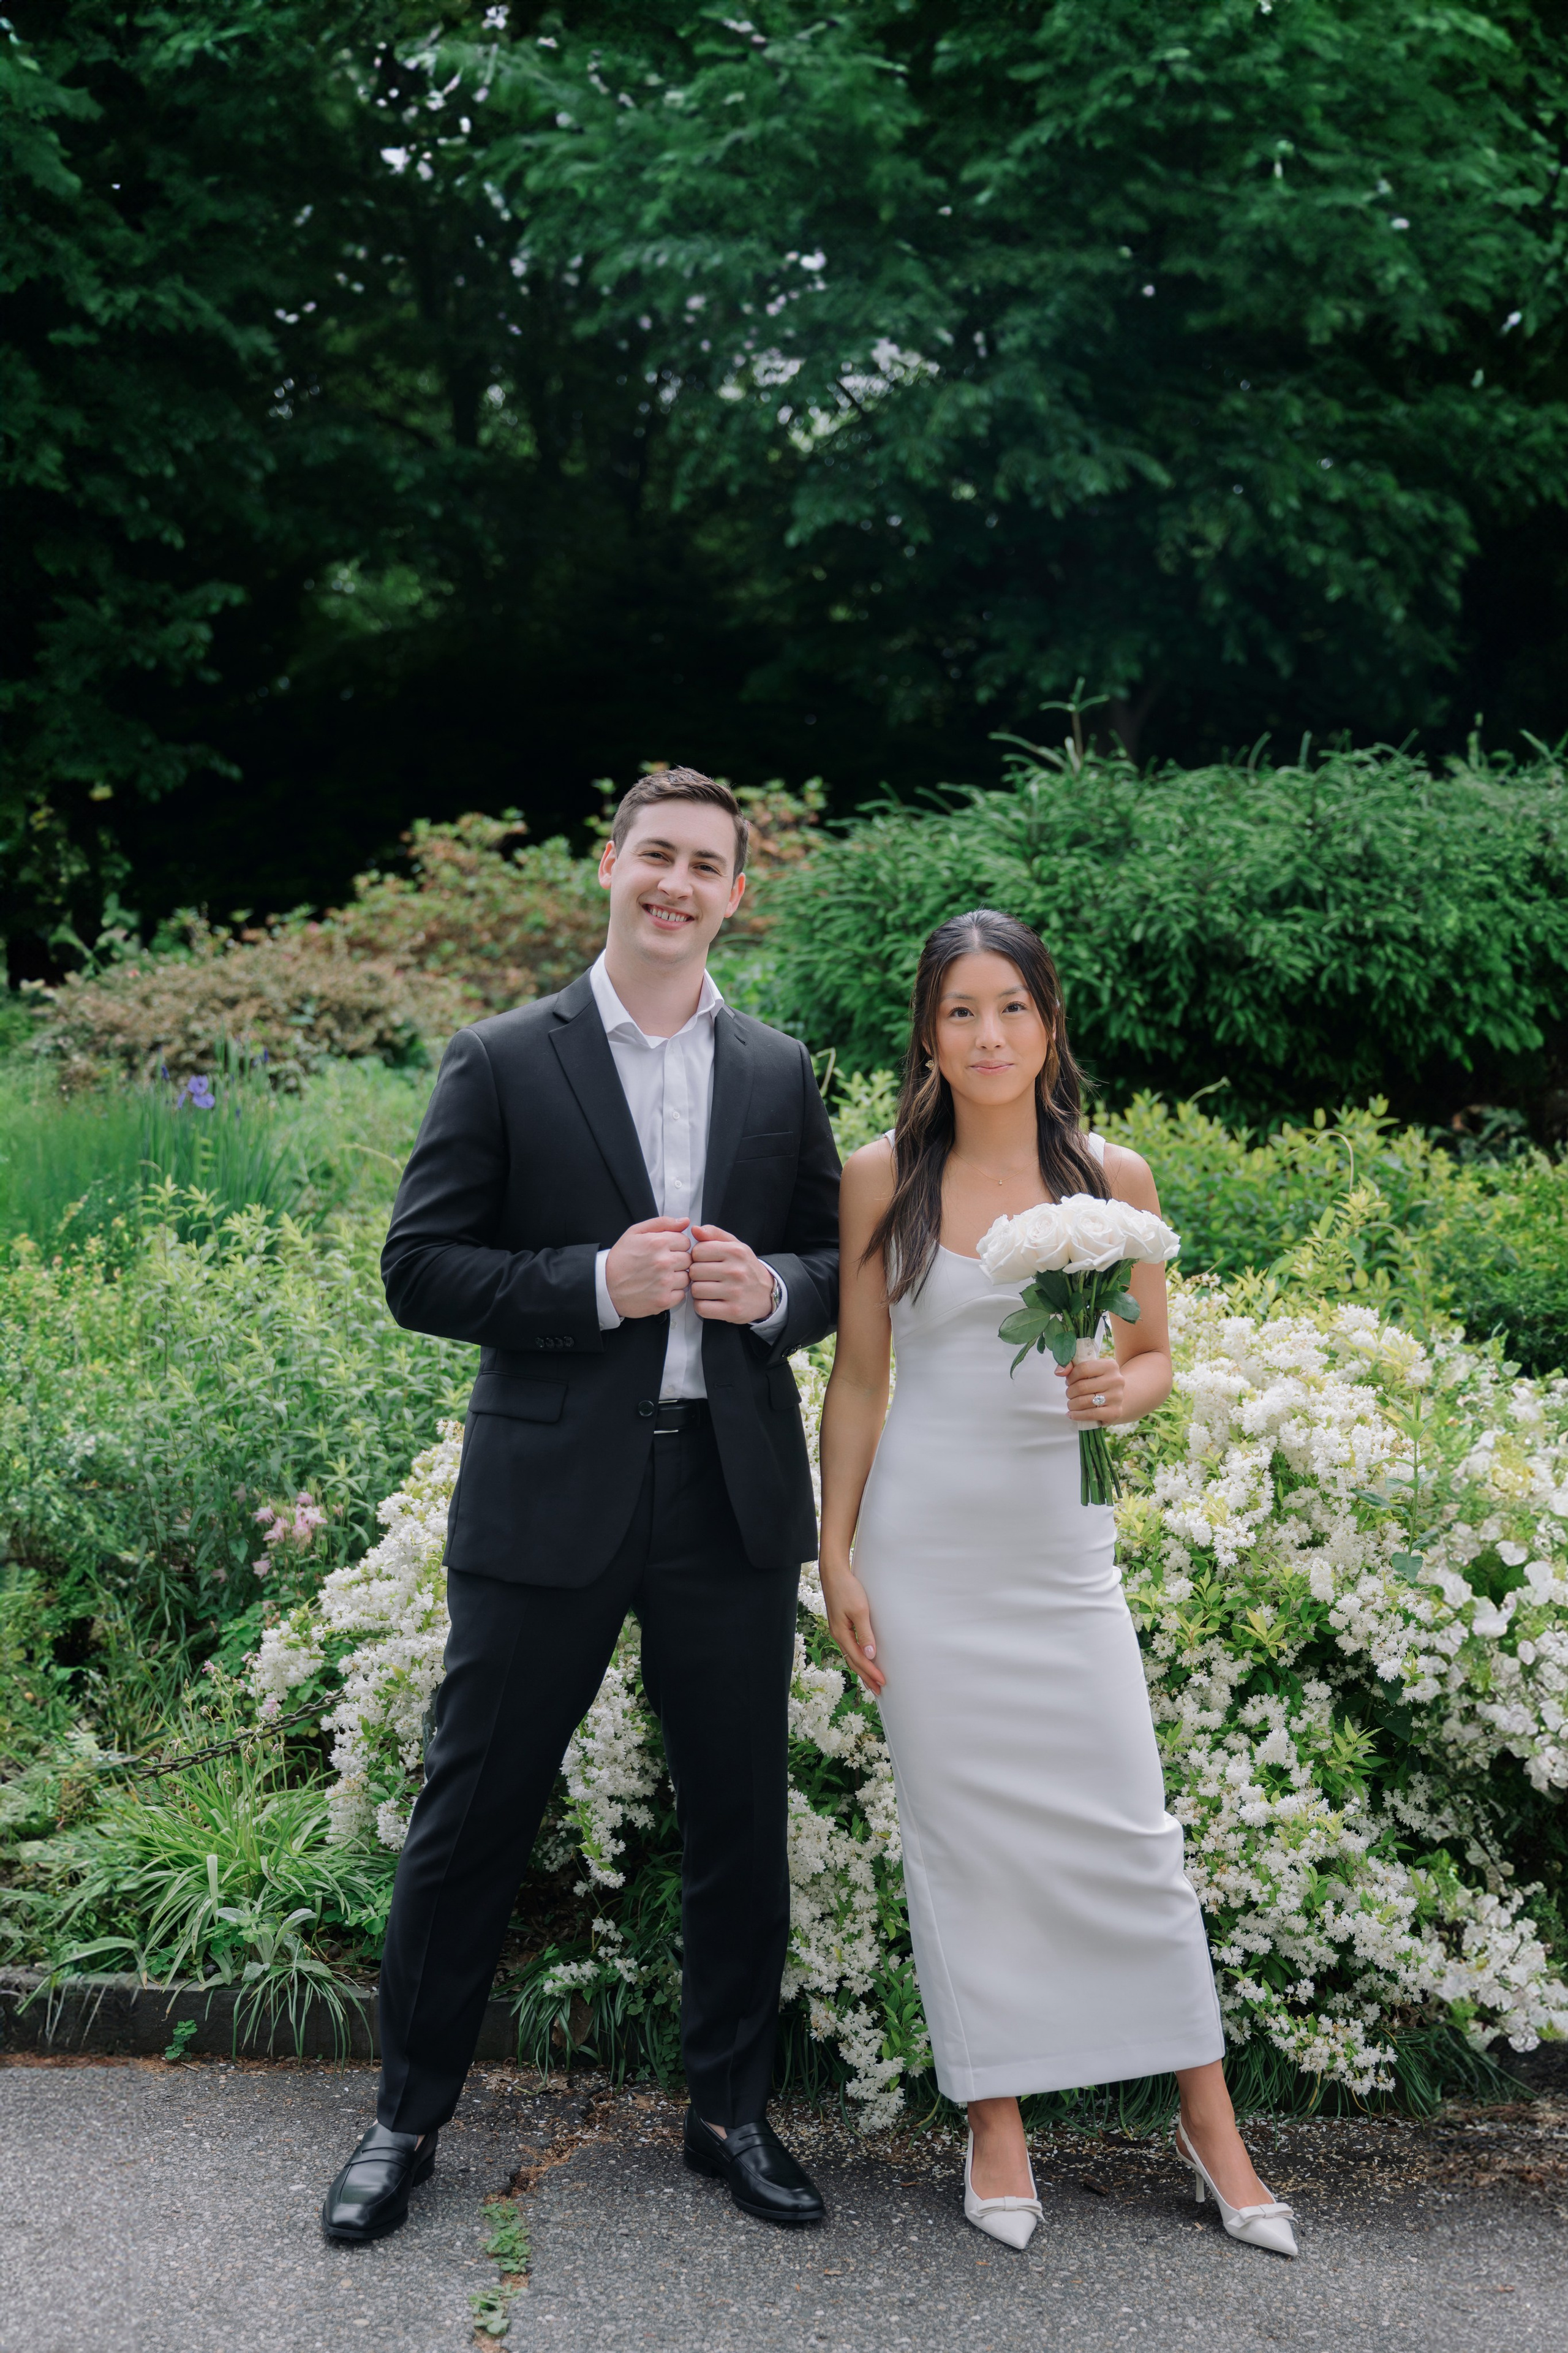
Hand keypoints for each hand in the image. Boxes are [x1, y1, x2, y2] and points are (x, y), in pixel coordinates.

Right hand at [605, 1216, 692, 1318]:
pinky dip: (673, 1292)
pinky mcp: (664, 1300)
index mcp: (658, 1242)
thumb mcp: (635, 1232)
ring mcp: (664, 1283)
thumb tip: (685, 1221)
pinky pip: (682, 1294)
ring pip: (687, 1277)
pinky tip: (660, 1288)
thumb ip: (662, 1223)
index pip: (686, 1241)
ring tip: (661, 1277)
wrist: (604, 1286)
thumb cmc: (620, 1259)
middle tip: (663, 1264)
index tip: (667, 1250)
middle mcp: (663, 1262)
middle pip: (688, 1259)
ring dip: (677, 1277)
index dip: (677, 1245)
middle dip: (678, 1260)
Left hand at [688, 1224, 776, 1322]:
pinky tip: (711, 1301)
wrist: (767, 1293)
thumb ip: (714, 1234)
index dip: (697, 1257)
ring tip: (709, 1289)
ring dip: (699, 1291)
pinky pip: (701, 1308)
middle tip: (708, 1277)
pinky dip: (702, 1306)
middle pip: (695, 1271)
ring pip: (696, 1290)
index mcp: (735, 1251)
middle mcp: (736, 1271)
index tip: (706, 1262)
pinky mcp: (732, 1311)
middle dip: (697, 1274)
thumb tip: (695, 1229)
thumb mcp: (735, 1245)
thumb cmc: (746, 1268)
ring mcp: (735, 1292)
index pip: (697, 1251)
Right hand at [821, 1561, 883, 1695]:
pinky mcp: (841, 1625)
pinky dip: (858, 1657)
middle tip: (878, 1690)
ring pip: (851, 1655)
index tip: (883, 1682)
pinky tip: (863, 1658)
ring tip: (871, 1680)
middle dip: (866, 1676)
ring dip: (862, 1669)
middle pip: (853, 1662)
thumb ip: (865, 1633)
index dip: (871, 1672)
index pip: (859, 1659)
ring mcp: (839, 1630)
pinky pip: (850, 1647)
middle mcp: (838, 1635)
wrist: (834, 1573)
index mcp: (841, 1634)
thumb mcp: (860, 1610)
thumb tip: (870, 1655)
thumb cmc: (847, 1589)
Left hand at [1058, 1353, 1126, 1423]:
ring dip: (1072, 1404)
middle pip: (1082, 1387)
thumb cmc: (1097, 1382)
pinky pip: (1090, 1414)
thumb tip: (1059, 1372)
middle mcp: (1116, 1380)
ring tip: (1071, 1404)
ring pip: (1084, 1401)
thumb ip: (1071, 1366)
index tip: (1069, 1381)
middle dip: (1070, 1392)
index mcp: (1110, 1365)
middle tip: (1069, 1394)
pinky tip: (1072, 1414)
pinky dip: (1077, 1415)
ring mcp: (1117, 1397)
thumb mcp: (1088, 1370)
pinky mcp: (1115, 1412)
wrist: (1116, 1398)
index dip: (1071, 1377)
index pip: (1083, 1369)